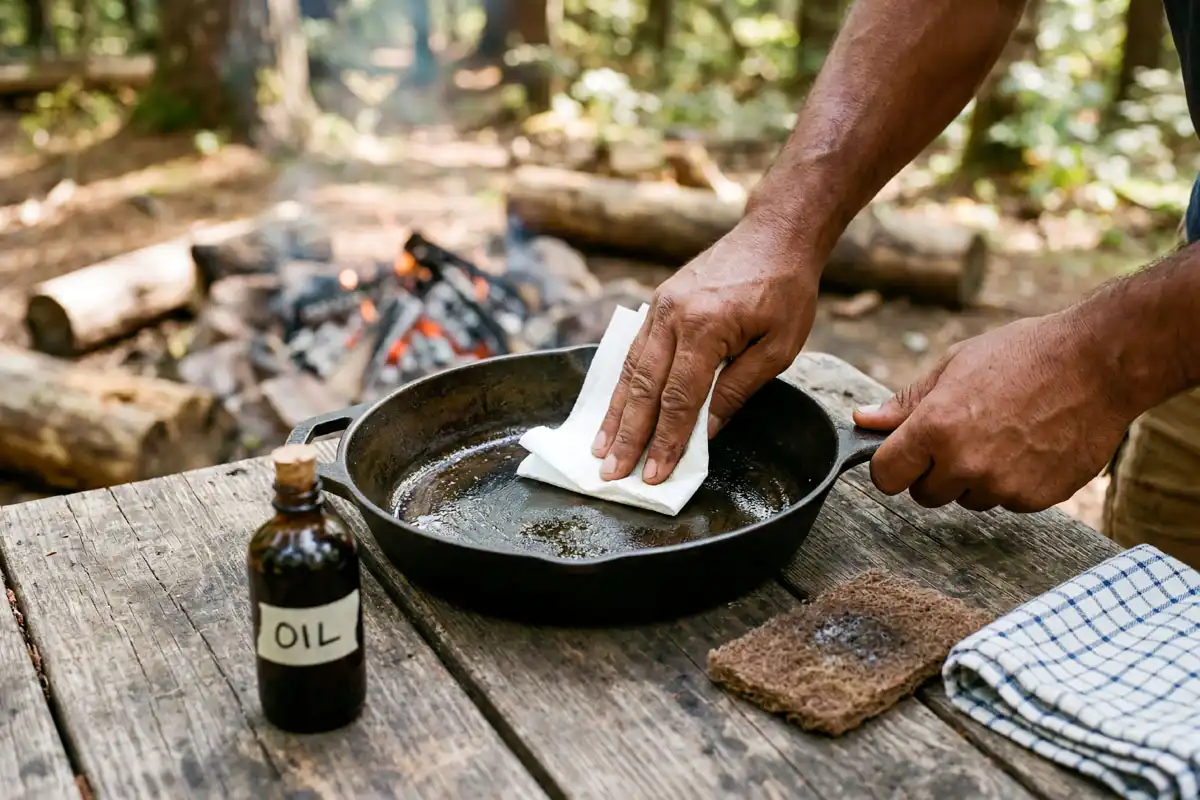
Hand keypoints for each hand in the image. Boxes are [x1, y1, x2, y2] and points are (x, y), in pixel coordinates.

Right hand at [592, 222, 818, 483]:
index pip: (679, 399)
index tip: (654, 475)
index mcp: (705, 328)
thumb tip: (705, 432)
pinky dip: (621, 383)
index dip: (666, 441)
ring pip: (630, 369)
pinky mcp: (657, 302)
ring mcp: (659, 307)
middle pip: (643, 388)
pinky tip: (612, 406)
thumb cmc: (785, 291)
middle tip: (611, 473)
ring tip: (600, 447)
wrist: (775, 234)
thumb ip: (738, 389)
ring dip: (614, 413)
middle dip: (627, 436)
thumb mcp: (778, 348)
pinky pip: (634, 350)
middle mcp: (672, 317)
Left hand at [852, 313, 1128, 512]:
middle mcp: (964, 463)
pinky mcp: (1036, 498)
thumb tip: (863, 420)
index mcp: (935, 428)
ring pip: (967, 499)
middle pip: (924, 494)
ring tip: (1004, 434)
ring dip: (975, 478)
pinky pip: (1007, 501)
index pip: (886, 476)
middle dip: (934, 472)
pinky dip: (1014, 482)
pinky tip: (1032, 446)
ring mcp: (1002, 485)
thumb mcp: (954, 365)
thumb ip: (905, 403)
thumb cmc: (1022, 355)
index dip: (892, 466)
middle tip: (964, 435)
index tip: (904, 456)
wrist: (1098, 364)